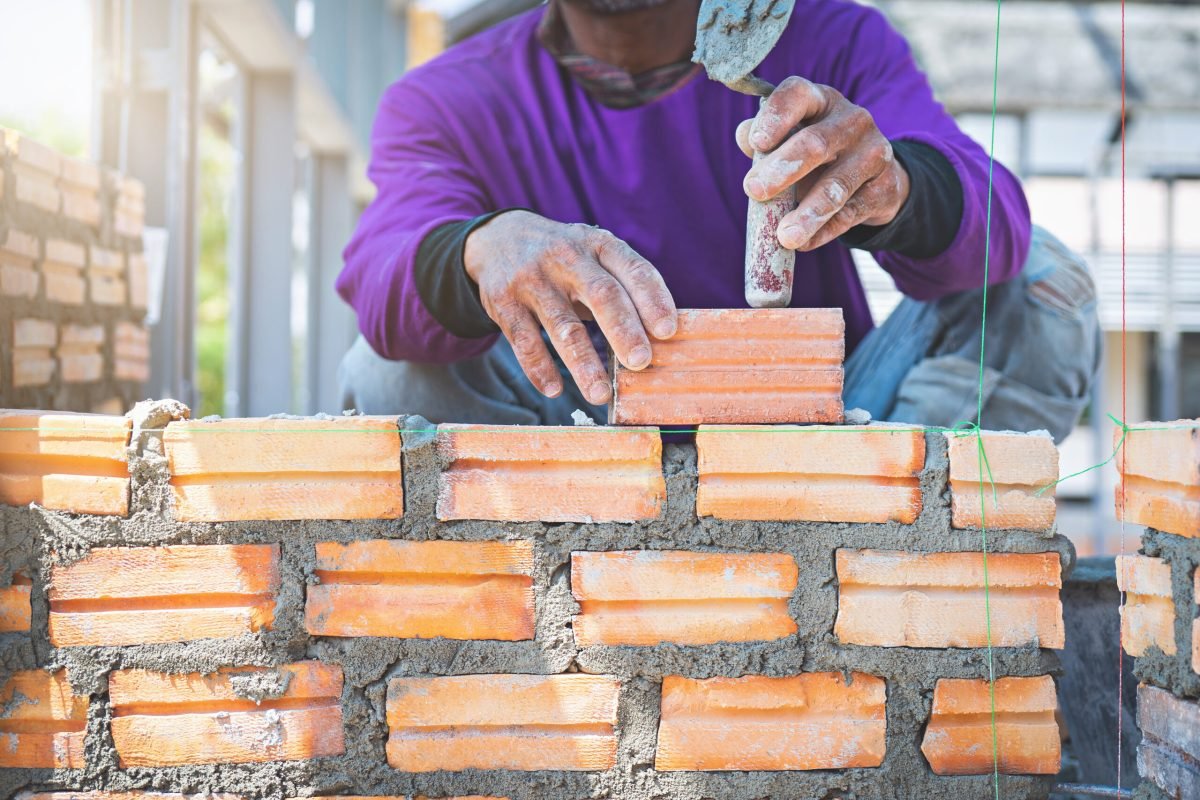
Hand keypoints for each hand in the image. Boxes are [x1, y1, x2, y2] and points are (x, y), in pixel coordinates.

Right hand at [464, 210, 677, 404]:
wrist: (497, 239)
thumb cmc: (564, 259)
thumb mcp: (593, 255)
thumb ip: (621, 286)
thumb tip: (658, 340)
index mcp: (599, 245)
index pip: (633, 269)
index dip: (653, 299)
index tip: (668, 330)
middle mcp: (567, 257)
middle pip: (602, 295)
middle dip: (624, 331)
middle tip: (641, 362)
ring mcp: (533, 278)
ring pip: (563, 326)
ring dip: (584, 363)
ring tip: (600, 394)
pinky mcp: (504, 301)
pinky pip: (524, 340)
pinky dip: (540, 368)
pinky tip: (555, 390)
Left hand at [736, 77, 910, 251]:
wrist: (874, 176)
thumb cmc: (818, 155)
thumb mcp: (791, 140)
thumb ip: (764, 140)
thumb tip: (745, 136)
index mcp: (821, 100)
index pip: (798, 94)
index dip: (776, 116)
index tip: (756, 142)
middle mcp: (852, 120)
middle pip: (816, 143)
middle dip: (782, 168)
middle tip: (754, 191)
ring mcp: (873, 152)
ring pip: (837, 185)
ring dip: (808, 213)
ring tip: (785, 236)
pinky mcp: (884, 187)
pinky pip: (850, 213)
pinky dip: (823, 231)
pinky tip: (804, 243)